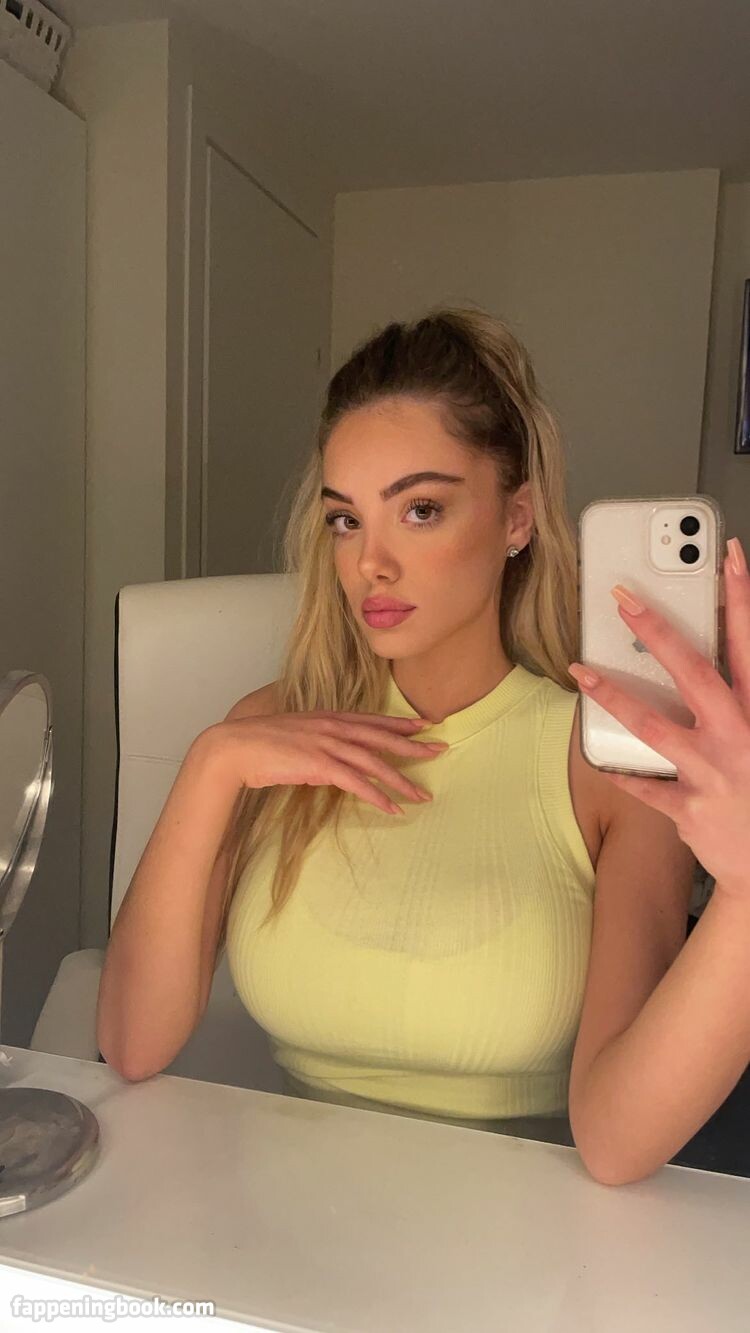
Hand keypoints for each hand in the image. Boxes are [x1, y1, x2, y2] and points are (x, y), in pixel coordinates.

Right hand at [209, 708, 448, 815]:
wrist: (234, 747)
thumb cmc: (260, 744)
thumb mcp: (297, 736)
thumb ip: (319, 744)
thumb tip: (333, 764)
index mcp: (328, 717)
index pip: (372, 719)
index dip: (400, 724)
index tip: (425, 725)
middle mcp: (333, 727)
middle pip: (382, 737)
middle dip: (413, 746)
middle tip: (440, 750)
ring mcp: (327, 745)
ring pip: (374, 763)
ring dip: (400, 780)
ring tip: (422, 795)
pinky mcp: (319, 765)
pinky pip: (356, 783)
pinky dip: (376, 796)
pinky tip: (392, 807)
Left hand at [568, 537, 749, 897]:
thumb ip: (745, 698)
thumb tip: (722, 662)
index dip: (741, 598)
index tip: (726, 557)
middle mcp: (738, 738)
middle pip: (695, 673)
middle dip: (657, 631)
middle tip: (622, 596)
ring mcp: (712, 775)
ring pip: (656, 727)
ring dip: (615, 696)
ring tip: (580, 670)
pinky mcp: (689, 811)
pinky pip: (645, 787)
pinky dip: (622, 773)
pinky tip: (598, 756)